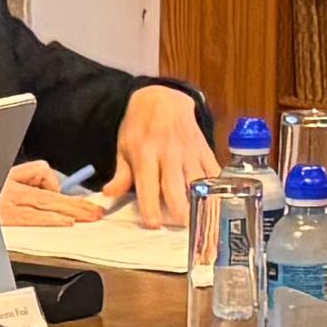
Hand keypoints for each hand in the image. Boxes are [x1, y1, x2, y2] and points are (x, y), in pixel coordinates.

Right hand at [0, 166, 105, 228]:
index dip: (59, 188)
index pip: (41, 173)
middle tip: (96, 209)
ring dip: (72, 209)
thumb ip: (19, 180)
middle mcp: (9, 187)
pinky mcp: (4, 216)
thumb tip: (48, 188)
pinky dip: (51, 218)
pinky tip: (66, 222)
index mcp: (7, 177)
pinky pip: (33, 215)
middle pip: (51, 192)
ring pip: (47, 202)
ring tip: (91, 216)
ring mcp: (7, 201)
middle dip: (76, 201)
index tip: (76, 201)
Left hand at [112, 90, 222, 224]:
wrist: (163, 99)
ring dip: (200, 201)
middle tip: (182, 228)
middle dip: (179, 209)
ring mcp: (189, 150)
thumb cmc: (139, 127)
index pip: (147, 184)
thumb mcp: (124, 146)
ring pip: (197, 180)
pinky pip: (213, 170)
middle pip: (175, 185)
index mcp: (144, 152)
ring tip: (201, 221)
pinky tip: (217, 202)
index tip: (153, 224)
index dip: (150, 205)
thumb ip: (121, 173)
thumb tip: (109, 194)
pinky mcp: (204, 148)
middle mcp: (168, 152)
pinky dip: (216, 186)